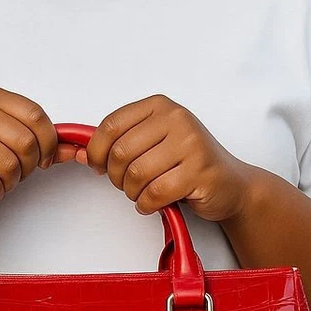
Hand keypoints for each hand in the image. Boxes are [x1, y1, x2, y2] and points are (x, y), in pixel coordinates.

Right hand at [0, 85, 82, 217]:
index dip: (48, 142)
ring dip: (10, 182)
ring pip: (10, 165)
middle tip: (14, 172)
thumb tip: (72, 148)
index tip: (43, 157)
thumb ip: (39, 140)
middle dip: (28, 166)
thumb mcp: (2, 139)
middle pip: (26, 142)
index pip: (36, 115)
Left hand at [75, 94, 255, 221]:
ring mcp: (191, 144)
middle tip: (126, 184)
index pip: (110, 125)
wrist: (233, 184)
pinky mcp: (200, 172)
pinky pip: (155, 193)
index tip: (98, 166)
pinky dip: (147, 204)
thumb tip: (77, 153)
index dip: (96, 151)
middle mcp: (177, 119)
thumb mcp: (154, 142)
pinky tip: (154, 202)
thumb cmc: (188, 163)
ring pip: (136, 174)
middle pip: (120, 152)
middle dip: (116, 176)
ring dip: (132, 193)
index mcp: (160, 106)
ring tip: (143, 193)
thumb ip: (120, 142)